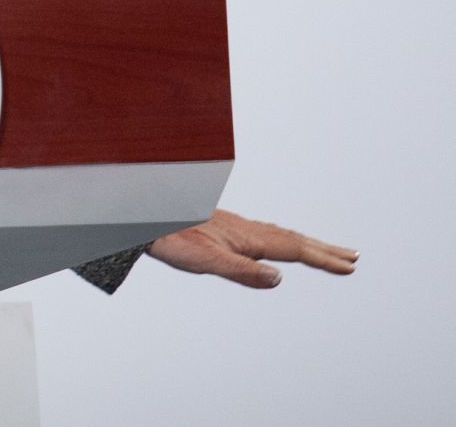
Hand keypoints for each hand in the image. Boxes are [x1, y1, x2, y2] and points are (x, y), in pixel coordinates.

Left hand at [147, 208, 357, 287]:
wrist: (143, 216)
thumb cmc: (170, 239)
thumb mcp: (206, 261)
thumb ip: (242, 271)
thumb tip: (279, 278)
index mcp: (247, 238)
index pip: (294, 248)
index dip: (323, 258)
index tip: (349, 266)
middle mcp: (245, 229)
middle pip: (292, 239)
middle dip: (322, 250)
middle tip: (352, 258)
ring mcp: (235, 227)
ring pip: (278, 234)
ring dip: (305, 243)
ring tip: (324, 251)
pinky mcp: (224, 227)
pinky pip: (264, 233)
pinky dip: (283, 239)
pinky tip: (276, 244)